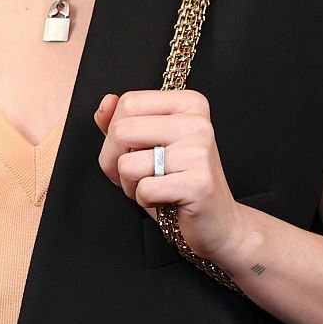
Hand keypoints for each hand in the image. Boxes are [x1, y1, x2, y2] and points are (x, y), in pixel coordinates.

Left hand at [92, 88, 243, 266]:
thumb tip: (106, 102)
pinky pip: (144, 189)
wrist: (216, 221)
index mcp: (189, 103)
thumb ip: (122, 121)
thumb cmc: (178, 182)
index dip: (114, 133)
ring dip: (131, 184)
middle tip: (136, 175)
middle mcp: (198, 122)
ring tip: (156, 187)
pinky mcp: (198, 183)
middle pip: (121, 130)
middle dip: (114, 161)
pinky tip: (166, 199)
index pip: (128, 102)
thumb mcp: (147, 145)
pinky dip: (145, 200)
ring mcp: (200, 151)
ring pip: (128, 163)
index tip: (131, 151)